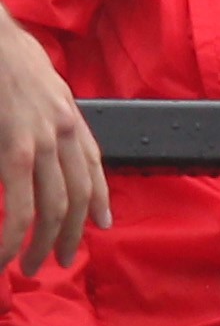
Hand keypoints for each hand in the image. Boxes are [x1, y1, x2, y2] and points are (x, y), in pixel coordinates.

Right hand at [0, 9, 104, 273]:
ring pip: (55, 206)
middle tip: (58, 259)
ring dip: (42, 242)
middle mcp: (64, 128)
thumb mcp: (33, 87)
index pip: (94, 164)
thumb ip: (39, 116)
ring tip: (31, 266)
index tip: (103, 223)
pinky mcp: (16, 147)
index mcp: (67, 114)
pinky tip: (5, 255)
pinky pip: (21, 204)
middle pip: (79, 194)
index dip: (100, 197)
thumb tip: (33, 142)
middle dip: (70, 233)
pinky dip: (13, 236)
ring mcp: (42, 139)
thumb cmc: (1, 59)